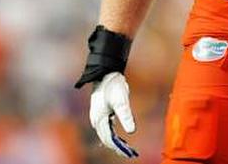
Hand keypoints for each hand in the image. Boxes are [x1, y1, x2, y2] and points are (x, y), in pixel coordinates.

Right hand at [76, 25, 136, 156]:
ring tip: (127, 149)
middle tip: (130, 154)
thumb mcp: (121, 100)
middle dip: (117, 148)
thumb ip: (126, 116)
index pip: (108, 139)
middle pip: (106, 139)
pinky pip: (105, 129)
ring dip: (115, 143)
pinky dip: (112, 136)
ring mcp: (97, 117)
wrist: (105, 73)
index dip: (118, 148)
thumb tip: (131, 131)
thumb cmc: (113, 85)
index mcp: (99, 119)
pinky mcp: (100, 114)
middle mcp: (96, 120)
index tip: (129, 153)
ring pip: (105, 135)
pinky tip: (119, 139)